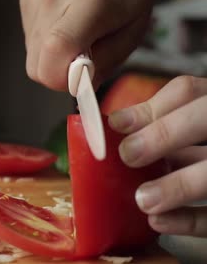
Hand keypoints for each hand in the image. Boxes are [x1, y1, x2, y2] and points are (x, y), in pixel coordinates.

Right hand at [20, 0, 179, 90]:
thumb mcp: (134, 31)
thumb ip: (105, 62)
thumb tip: (77, 85)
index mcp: (90, 1)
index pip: (55, 51)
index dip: (63, 78)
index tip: (81, 78)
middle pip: (36, 64)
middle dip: (58, 74)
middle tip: (82, 61)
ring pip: (31, 57)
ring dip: (52, 58)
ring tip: (77, 37)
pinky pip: (29, 41)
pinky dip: (45, 43)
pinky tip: (65, 25)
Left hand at [109, 76, 206, 235]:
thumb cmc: (192, 156)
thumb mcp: (187, 131)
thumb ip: (161, 125)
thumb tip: (117, 125)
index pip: (188, 92)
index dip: (151, 108)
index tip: (116, 125)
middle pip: (205, 117)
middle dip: (165, 134)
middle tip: (128, 155)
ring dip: (179, 185)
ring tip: (143, 200)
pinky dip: (191, 220)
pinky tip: (158, 221)